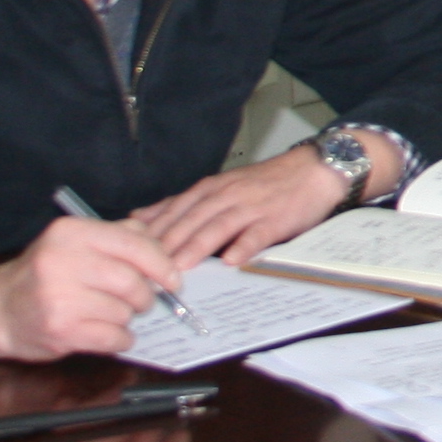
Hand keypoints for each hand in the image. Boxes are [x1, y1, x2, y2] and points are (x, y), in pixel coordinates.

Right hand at [0, 214, 179, 360]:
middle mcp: (62, 261)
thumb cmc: (46, 274)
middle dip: (144, 296)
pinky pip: (113, 337)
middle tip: (140, 301)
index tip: (173, 279)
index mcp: (71, 233)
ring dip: (125, 318)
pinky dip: (119, 339)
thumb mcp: (75, 243)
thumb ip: (119, 237)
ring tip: (106, 314)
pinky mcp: (59, 330)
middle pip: (133, 281)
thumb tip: (163, 250)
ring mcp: (58, 297)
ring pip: (124, 311)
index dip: (162, 264)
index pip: (135, 244)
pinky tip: (106, 333)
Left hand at [130, 141, 373, 265]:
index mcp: (209, 190)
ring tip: (180, 268)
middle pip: (190, 221)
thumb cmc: (264, 185)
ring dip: (198, 246)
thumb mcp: (219, 188)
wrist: (312, 170)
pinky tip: (233, 260)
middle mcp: (226, 195)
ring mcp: (251, 206)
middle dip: (166, 246)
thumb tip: (138, 219)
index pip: (172, 212)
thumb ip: (180, 204)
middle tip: (146, 271)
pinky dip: (245, 245)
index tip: (129, 255)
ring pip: (218, 226)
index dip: (150, 234)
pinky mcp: (276, 217)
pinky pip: (258, 232)